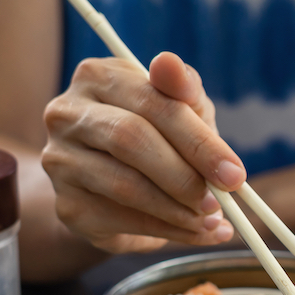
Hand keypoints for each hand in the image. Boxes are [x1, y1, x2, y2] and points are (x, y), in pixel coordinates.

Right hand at [42, 52, 246, 253]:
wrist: (112, 185)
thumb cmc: (156, 134)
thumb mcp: (180, 109)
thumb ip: (184, 91)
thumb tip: (171, 63)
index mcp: (97, 76)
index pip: (152, 102)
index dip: (198, 140)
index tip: (234, 173)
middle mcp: (66, 114)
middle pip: (131, 140)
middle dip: (186, 175)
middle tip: (222, 200)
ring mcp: (60, 160)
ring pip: (125, 185)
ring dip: (178, 208)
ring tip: (211, 218)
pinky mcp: (67, 205)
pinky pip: (122, 220)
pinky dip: (166, 230)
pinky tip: (192, 231)